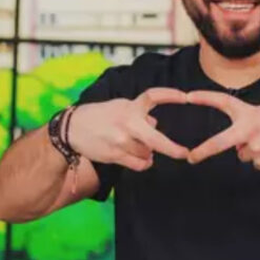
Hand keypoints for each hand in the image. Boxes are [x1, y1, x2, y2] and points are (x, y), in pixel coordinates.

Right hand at [67, 89, 189, 170]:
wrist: (73, 129)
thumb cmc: (99, 116)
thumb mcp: (119, 107)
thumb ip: (139, 114)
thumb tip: (155, 124)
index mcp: (129, 107)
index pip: (153, 96)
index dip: (171, 95)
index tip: (186, 97)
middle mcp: (127, 123)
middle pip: (156, 139)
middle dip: (172, 149)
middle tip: (184, 153)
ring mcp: (121, 141)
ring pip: (148, 153)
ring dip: (148, 152)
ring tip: (139, 147)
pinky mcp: (115, 155)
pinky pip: (139, 164)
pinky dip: (144, 163)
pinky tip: (143, 159)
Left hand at [186, 91, 259, 171]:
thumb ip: (248, 122)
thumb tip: (235, 142)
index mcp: (250, 114)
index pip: (223, 102)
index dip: (205, 98)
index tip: (188, 96)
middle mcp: (249, 131)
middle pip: (219, 143)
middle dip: (203, 151)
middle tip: (191, 157)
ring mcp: (255, 149)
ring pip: (242, 153)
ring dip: (252, 150)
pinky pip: (254, 163)